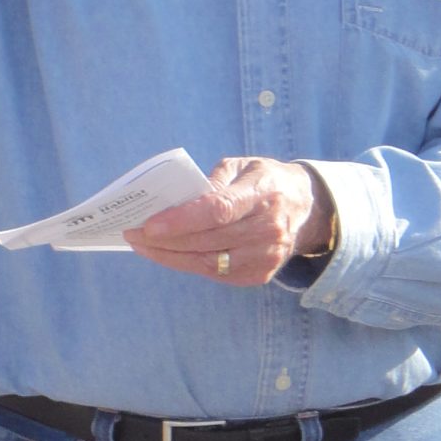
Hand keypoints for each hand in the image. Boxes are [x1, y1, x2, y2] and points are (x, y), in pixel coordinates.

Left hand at [127, 157, 332, 286]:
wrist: (307, 209)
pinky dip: (188, 264)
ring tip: (142, 246)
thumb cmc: (265, 181)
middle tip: (133, 234)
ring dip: (170, 256)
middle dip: (165, 240)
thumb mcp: (244, 166)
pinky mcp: (259, 275)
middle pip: (207, 241)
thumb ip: (213, 180)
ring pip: (208, 263)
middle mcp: (268, 229)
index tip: (149, 224)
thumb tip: (176, 201)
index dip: (181, 220)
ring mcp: (266, 256)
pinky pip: (216, 274)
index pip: (218, 210)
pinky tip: (167, 254)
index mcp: (263, 193)